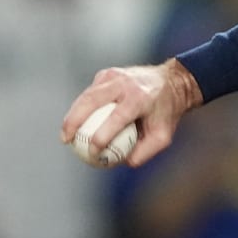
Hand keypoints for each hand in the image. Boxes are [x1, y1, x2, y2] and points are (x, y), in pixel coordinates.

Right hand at [60, 58, 203, 166]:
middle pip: (92, 101)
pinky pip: (90, 93)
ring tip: (65, 135)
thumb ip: (144, 151)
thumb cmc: (166, 113)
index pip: (116, 118)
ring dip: (72, 115)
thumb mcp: (163, 135)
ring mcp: (114, 75)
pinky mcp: (107, 74)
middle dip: (74, 121)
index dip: (101, 136)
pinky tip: (76, 123)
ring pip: (86, 96)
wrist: (172, 82)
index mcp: (141, 98)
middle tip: (66, 140)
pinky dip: (81, 107)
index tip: (92, 152)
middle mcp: (125, 83)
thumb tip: (122, 163)